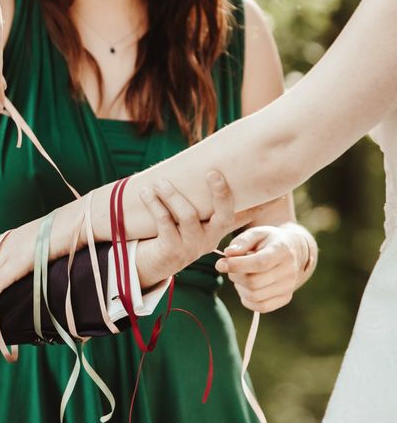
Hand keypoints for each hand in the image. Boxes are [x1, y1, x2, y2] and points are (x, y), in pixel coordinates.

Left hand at [134, 173, 260, 287]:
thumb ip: (202, 196)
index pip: (244, 214)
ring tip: (159, 182)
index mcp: (218, 228)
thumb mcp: (193, 215)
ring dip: (172, 195)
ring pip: (188, 215)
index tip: (277, 191)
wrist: (155, 260)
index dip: (261, 203)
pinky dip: (154, 205)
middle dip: (220, 193)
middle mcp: (210, 238)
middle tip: (212, 173)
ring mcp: (192, 245)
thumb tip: (212, 161)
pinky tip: (145, 193)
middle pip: (223, 215)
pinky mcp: (172, 249)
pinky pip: (164, 223)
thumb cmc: (175, 229)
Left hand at [215, 225, 309, 312]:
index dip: (236, 265)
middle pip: (253, 282)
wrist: (293, 250)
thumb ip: (241, 241)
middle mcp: (289, 270)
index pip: (259, 263)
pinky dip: (247, 299)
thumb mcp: (256, 233)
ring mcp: (289, 286)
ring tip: (240, 275)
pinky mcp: (285, 298)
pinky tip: (245, 287)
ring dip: (239, 287)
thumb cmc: (269, 241)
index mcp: (282, 251)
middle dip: (235, 275)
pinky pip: (261, 307)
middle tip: (230, 267)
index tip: (220, 264)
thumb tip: (228, 254)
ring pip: (254, 296)